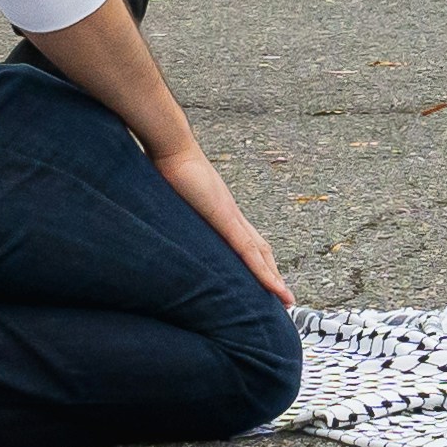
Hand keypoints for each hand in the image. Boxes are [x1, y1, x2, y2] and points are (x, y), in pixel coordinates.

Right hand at [148, 134, 296, 305]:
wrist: (170, 147)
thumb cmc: (165, 168)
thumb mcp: (170, 200)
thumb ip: (174, 213)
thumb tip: (161, 222)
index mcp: (220, 211)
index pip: (246, 241)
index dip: (258, 261)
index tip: (265, 280)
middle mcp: (231, 214)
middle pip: (260, 249)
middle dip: (271, 274)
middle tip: (283, 298)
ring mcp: (230, 216)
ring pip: (260, 253)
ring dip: (273, 278)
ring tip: (285, 299)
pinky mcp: (224, 218)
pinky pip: (247, 250)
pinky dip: (262, 271)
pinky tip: (274, 287)